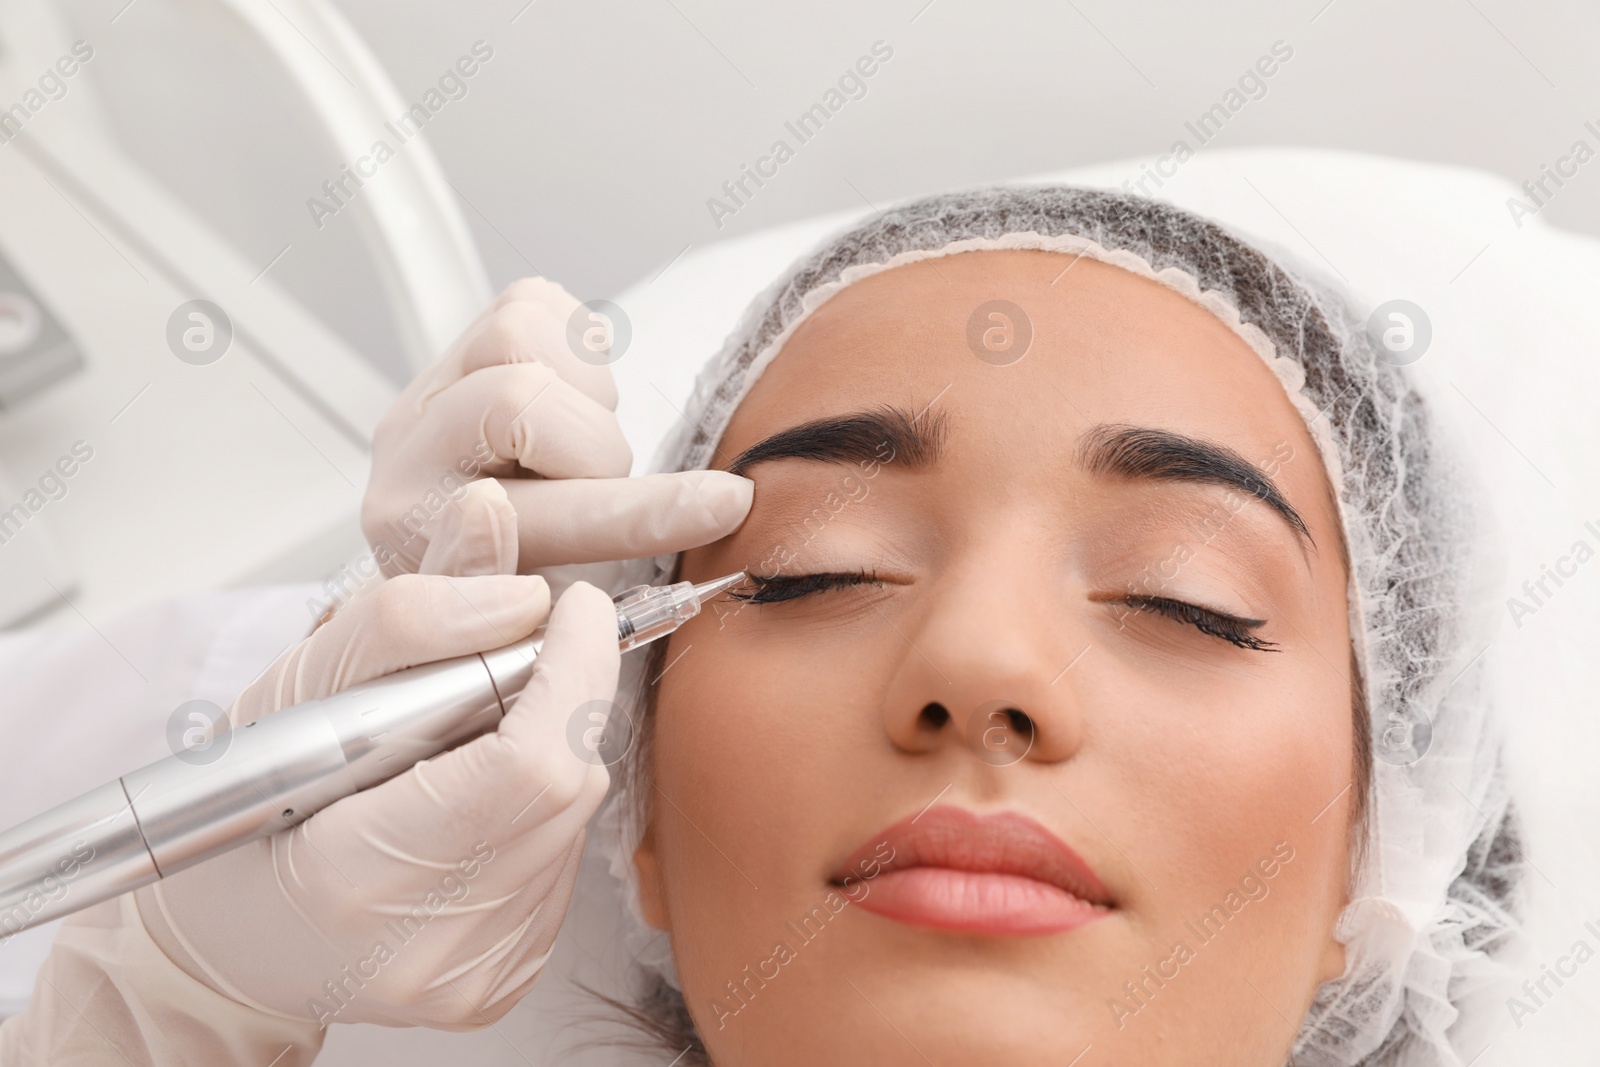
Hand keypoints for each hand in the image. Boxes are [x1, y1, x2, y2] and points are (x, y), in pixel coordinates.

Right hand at [135, 489, 620, 1028]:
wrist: (229, 944)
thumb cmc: (243, 813)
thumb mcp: (298, 689)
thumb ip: (404, 608)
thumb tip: (493, 523)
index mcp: (357, 877)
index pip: (529, 764)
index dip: (573, 668)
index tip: (574, 604)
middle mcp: (428, 948)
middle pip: (566, 783)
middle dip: (564, 697)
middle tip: (525, 653)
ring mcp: (471, 975)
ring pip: (575, 818)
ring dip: (548, 752)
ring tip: (470, 742)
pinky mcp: (502, 982)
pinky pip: (561, 862)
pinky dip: (536, 809)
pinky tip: (474, 801)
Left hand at [362, 276, 750, 579]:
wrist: (488, 546)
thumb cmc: (529, 589)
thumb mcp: (566, 616)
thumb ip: (601, 584)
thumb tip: (720, 502)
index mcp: (420, 539)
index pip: (537, 516)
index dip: (638, 512)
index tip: (725, 504)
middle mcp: (405, 456)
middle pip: (518, 399)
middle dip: (597, 446)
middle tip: (610, 483)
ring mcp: (427, 389)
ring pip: (517, 334)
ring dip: (585, 390)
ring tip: (586, 439)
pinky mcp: (459, 343)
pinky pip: (531, 302)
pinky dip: (577, 343)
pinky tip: (575, 398)